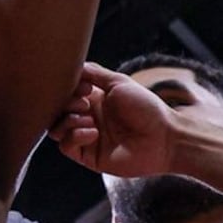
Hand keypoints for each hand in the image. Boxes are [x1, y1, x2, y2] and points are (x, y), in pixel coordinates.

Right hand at [51, 62, 186, 178]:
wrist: (165, 137)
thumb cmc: (147, 108)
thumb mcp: (119, 82)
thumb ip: (94, 73)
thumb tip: (73, 66)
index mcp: (94, 100)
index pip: (66, 94)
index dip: (68, 89)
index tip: (84, 87)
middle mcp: (89, 118)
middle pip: (57, 111)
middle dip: (66, 104)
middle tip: (86, 103)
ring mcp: (88, 138)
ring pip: (57, 129)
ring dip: (68, 120)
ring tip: (90, 118)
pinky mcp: (89, 156)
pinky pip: (66, 146)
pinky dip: (75, 136)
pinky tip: (93, 132)